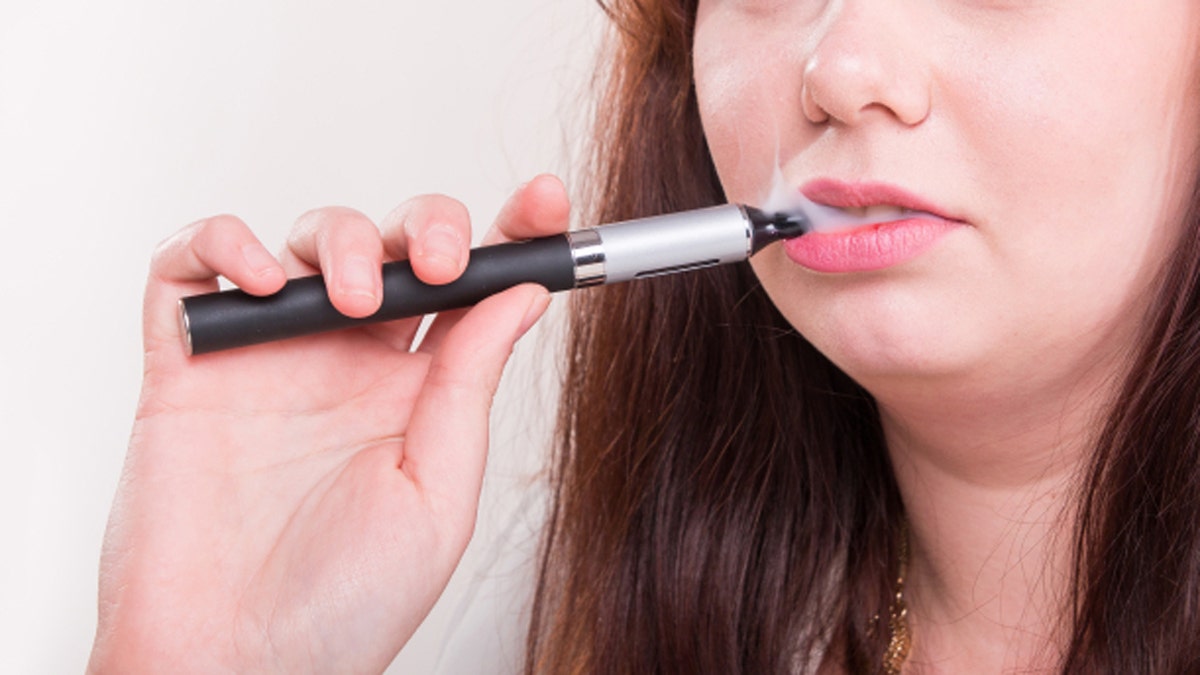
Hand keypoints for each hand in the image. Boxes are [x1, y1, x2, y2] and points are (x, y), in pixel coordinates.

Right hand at [88, 176, 570, 672]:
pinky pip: (190, 269)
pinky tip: (261, 281)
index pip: (469, 292)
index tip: (546, 200)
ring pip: (304, 240)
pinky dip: (222, 247)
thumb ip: (469, 386)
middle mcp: (347, 366)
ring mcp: (268, 357)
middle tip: (437, 260)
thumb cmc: (341, 607)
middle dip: (424, 225)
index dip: (509, 236)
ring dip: (338, 239)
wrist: (230, 663)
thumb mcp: (437, 494)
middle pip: (391, 246)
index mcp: (416, 395)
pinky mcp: (187, 362)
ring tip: (352, 299)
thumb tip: (521, 295)